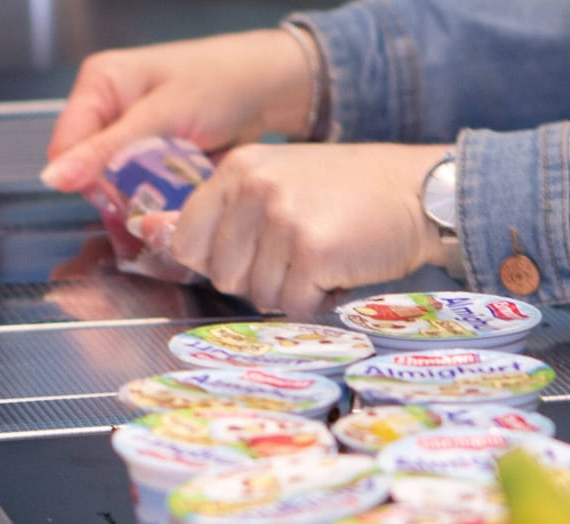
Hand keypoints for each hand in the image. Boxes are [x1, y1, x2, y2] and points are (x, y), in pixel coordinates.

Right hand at [42, 30, 314, 192]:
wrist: (269, 87)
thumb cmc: (220, 82)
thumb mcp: (162, 115)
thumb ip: (109, 150)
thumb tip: (53, 180)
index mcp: (99, 86)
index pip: (65, 148)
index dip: (86, 181)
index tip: (119, 202)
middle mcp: (109, 111)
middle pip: (90, 172)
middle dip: (118, 197)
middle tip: (152, 212)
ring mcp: (133, 136)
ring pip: (118, 187)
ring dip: (141, 204)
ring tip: (171, 210)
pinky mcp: (155, 157)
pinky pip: (145, 189)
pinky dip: (160, 201)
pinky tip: (178, 208)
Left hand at [164, 142, 453, 318]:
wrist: (418, 192)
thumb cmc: (351, 194)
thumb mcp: (280, 182)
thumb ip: (229, 212)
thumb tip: (151, 238)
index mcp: (237, 170)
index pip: (187, 242)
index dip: (219, 263)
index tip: (255, 257)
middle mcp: (252, 189)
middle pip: (223, 276)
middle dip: (261, 280)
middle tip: (300, 257)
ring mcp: (280, 219)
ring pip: (259, 296)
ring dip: (293, 293)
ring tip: (324, 262)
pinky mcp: (312, 250)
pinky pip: (296, 306)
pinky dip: (321, 303)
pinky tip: (341, 274)